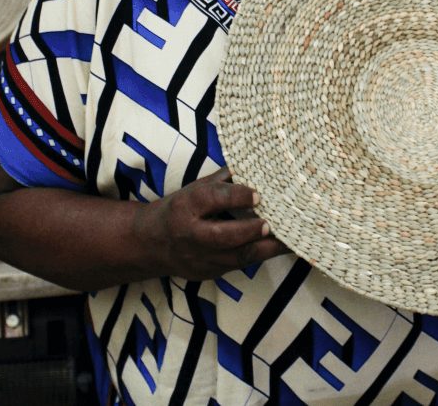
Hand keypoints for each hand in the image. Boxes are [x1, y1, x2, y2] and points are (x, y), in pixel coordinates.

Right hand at [134, 167, 287, 280]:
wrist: (149, 244)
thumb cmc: (179, 209)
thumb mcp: (194, 189)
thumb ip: (224, 180)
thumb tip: (256, 164)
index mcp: (185, 206)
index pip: (212, 199)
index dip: (237, 196)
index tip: (258, 193)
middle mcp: (190, 235)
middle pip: (223, 236)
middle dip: (251, 231)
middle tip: (273, 223)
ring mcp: (199, 258)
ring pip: (235, 258)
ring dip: (264, 248)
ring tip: (289, 239)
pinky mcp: (207, 274)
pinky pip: (237, 267)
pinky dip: (258, 256)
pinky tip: (277, 248)